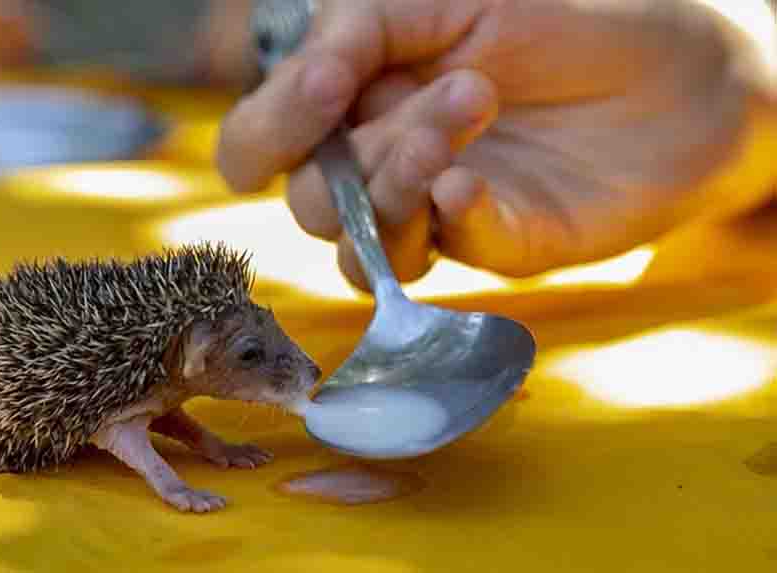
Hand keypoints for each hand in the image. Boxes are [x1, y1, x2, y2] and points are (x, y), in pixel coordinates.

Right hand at [217, 0, 771, 285]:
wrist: (680, 66)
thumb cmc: (561, 14)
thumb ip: (359, 27)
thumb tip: (306, 78)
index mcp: (352, 101)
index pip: (261, 143)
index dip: (271, 129)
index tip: (326, 83)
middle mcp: (379, 163)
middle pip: (307, 202)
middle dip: (361, 154)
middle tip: (457, 89)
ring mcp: (433, 213)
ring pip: (358, 248)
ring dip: (395, 187)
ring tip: (470, 116)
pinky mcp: (490, 245)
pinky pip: (440, 255)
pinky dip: (448, 216)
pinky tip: (474, 180)